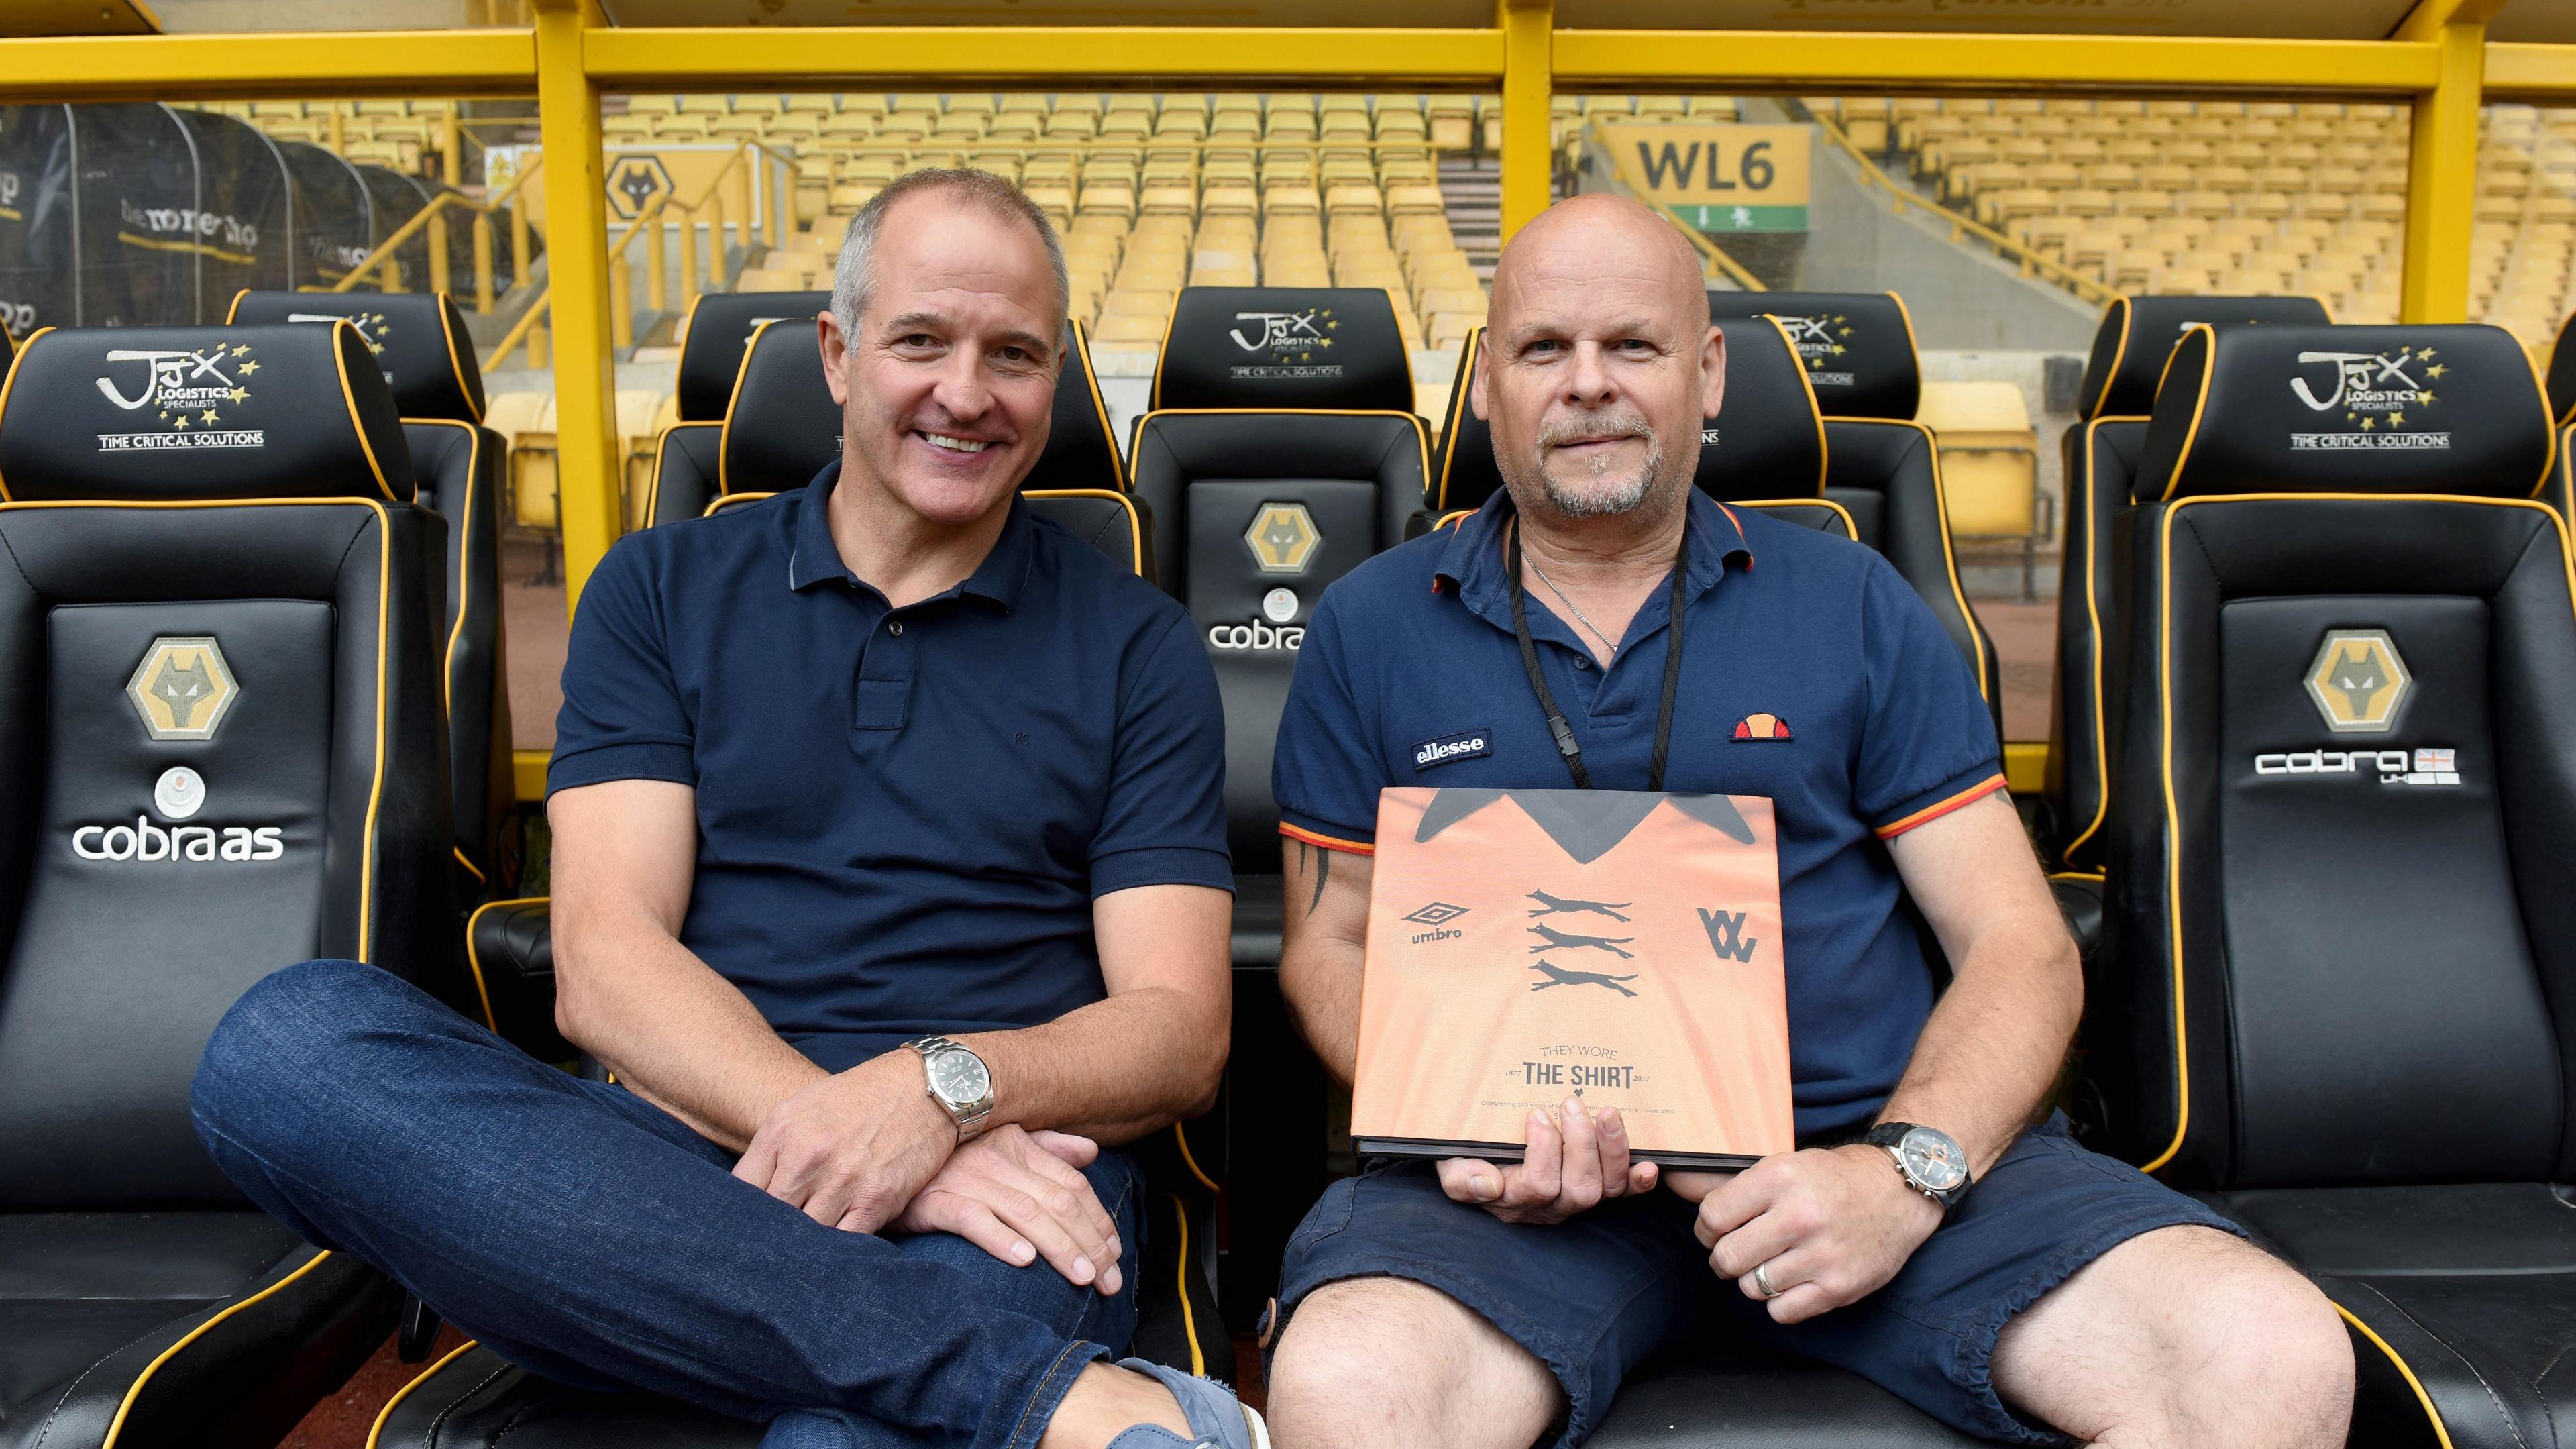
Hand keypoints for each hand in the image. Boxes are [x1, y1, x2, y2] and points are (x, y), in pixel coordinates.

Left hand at [734, 1049, 958, 1231]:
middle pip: (770, 1217)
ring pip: (804, 1236)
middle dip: (771, 1232)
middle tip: (772, 1247)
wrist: (928, 1086)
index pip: (741, 1190)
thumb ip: (776, 1147)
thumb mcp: (806, 1106)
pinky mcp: (876, 1198)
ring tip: (803, 1255)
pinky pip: (844, 1242)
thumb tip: (752, 1194)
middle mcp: (807, 1155)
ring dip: (805, 1246)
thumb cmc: (864, 1096)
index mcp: (782, 1130)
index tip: (748, 1223)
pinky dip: (838, 1251)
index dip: (742, 1212)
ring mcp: (842, 1179)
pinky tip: (835, 1252)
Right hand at [896, 1125, 1125, 1293]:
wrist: (882, 1157)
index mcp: (1017, 1144)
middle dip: (1090, 1243)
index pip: (1072, 1184)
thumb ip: (1047, 1147)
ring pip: (1025, 1213)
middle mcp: (997, 1158)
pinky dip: (1000, 1239)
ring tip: (1083, 1278)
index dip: (1099, 1220)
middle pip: (1057, 1202)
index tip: (1116, 1253)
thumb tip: (1090, 1153)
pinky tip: (1024, 1261)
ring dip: (1059, 1247)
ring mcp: (966, 1178)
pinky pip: (973, 1219)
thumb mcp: (1000, 1143)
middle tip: (1110, 1282)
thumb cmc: (947, 1159)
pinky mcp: (934, 1200)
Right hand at [1436, 1097, 1658, 1224]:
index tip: (1537, 1113)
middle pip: (1579, 1189)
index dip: (1544, 1150)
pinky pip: (1622, 1193)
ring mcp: (1575, 1198)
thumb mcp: (1451, 1163)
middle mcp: (1548, 1206)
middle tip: (1572, 1102)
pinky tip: (1649, 1164)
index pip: (1539, 1185)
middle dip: (1581, 1143)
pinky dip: (1637, 1181)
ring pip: (1605, 1188)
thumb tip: (1489, 1183)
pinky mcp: (1595, 1187)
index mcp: (1513, 1198)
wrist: (1478, 1159)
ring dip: (1612, 1149)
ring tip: (1607, 1112)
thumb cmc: (1466, 1157)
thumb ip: (1461, 1178)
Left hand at [1694, 1144, 1941, 1323]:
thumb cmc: (1832, 1179)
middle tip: (1736, 1253)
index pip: (1712, 1216)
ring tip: (1772, 1262)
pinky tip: (1792, 1279)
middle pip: (1727, 1257)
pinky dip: (1780, 1301)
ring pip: (1751, 1287)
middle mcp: (1799, 1215)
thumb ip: (1731, 1184)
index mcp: (1779, 1178)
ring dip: (1754, 1279)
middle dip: (1724, 1259)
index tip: (1715, 1230)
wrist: (1897, 1192)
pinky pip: (1781, 1311)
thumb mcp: (1782, 1164)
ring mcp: (1821, 1254)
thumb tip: (1673, 1183)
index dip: (1706, 1228)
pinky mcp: (1838, 1287)